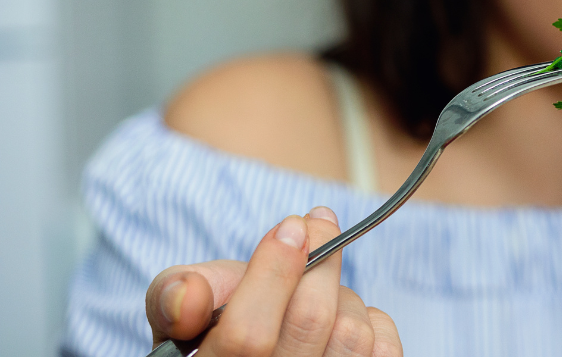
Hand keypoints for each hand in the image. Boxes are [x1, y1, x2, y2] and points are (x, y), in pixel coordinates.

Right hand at [145, 207, 401, 356]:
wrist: (248, 355)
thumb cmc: (212, 330)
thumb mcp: (177, 313)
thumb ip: (174, 297)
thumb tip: (190, 294)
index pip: (247, 336)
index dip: (274, 274)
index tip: (291, 227)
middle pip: (311, 321)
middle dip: (319, 261)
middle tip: (317, 223)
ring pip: (351, 331)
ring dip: (341, 294)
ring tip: (318, 286)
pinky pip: (383, 346)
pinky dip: (370, 319)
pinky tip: (343, 315)